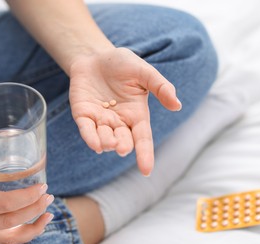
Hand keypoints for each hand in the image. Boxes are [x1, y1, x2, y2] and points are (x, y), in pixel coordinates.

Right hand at [0, 149, 53, 243]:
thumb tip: (10, 139)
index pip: (4, 205)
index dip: (27, 197)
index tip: (43, 187)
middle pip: (10, 223)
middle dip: (35, 210)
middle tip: (49, 196)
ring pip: (7, 239)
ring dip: (31, 228)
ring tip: (48, 215)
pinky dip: (19, 235)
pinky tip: (31, 225)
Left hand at [69, 47, 180, 175]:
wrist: (95, 56)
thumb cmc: (122, 64)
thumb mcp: (144, 72)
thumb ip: (160, 86)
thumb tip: (177, 105)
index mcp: (136, 115)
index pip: (143, 138)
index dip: (145, 154)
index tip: (146, 171)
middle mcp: (119, 121)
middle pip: (123, 141)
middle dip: (123, 146)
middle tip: (122, 147)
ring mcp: (100, 119)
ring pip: (104, 138)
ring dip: (106, 142)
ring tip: (109, 141)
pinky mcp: (83, 114)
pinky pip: (86, 129)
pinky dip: (90, 137)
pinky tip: (95, 144)